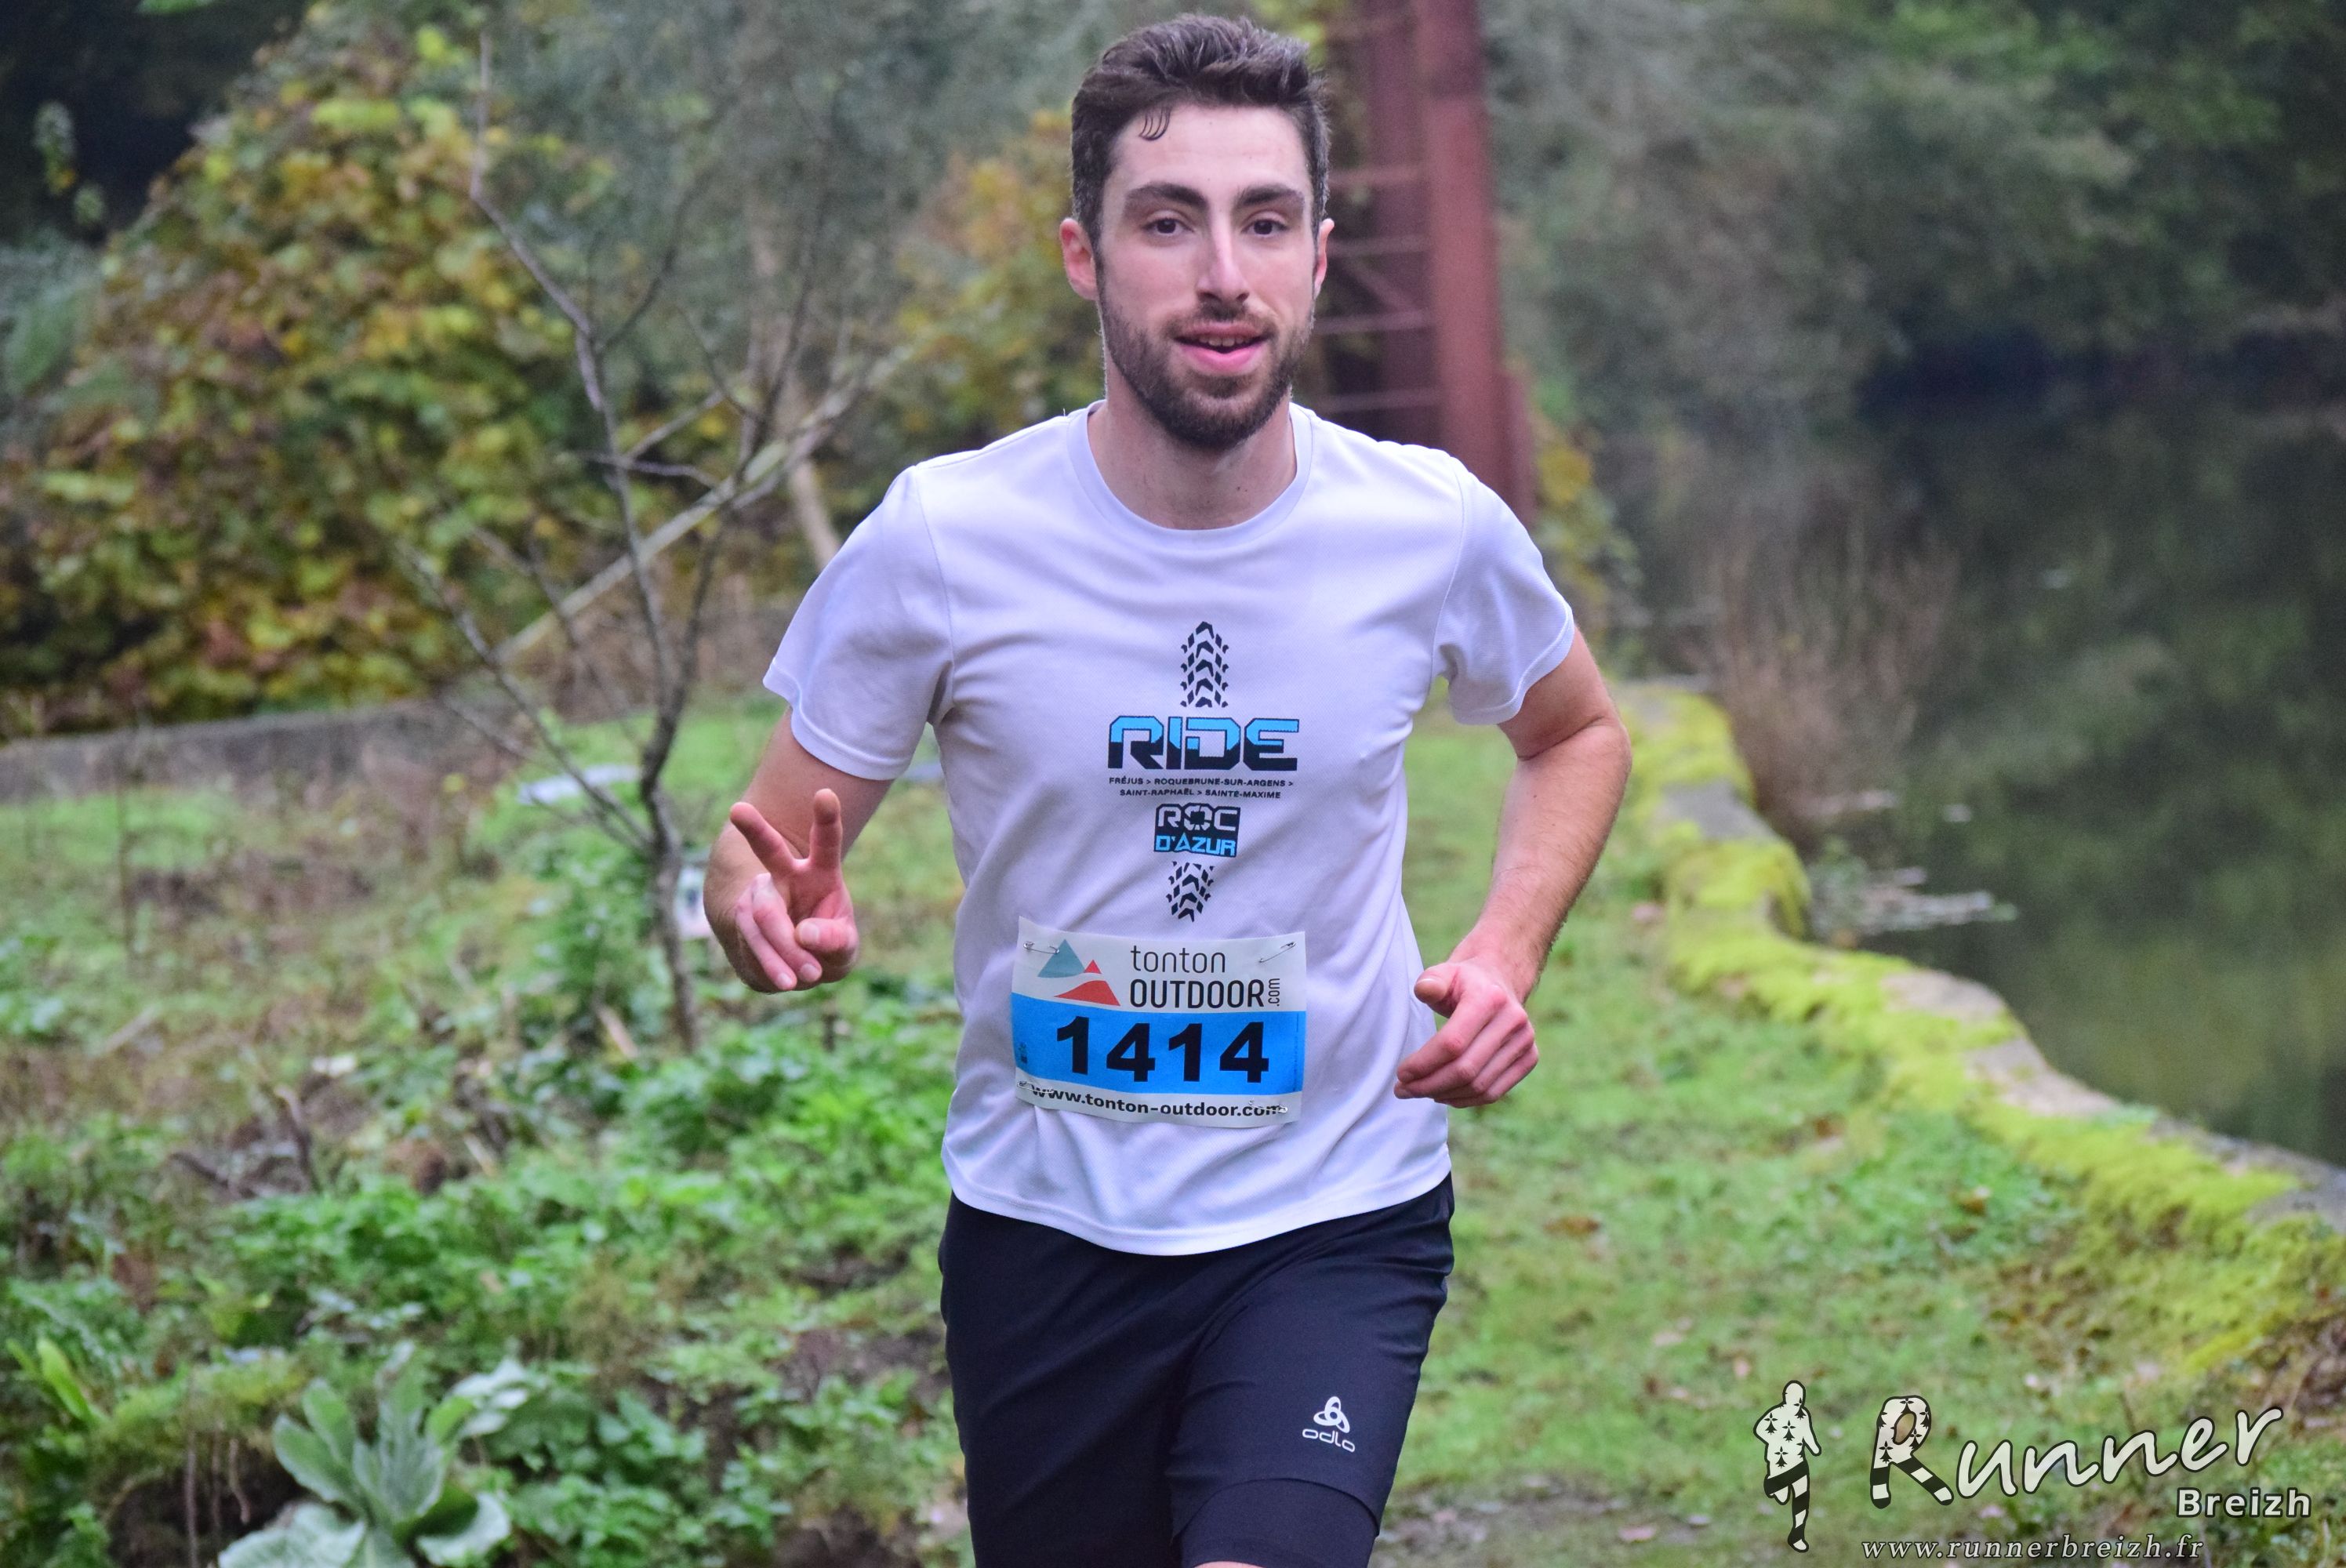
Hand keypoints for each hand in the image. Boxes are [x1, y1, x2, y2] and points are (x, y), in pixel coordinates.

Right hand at [726, 792, 858, 992]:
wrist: (793, 967)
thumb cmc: (828, 947)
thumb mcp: (844, 948)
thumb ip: (835, 941)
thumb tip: (804, 934)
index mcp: (820, 874)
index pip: (826, 843)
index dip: (827, 819)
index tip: (826, 793)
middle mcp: (785, 877)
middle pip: (770, 850)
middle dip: (754, 827)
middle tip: (737, 808)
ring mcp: (759, 898)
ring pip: (761, 910)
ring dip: (782, 946)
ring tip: (805, 977)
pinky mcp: (744, 925)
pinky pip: (751, 940)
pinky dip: (771, 964)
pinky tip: (786, 980)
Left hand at [1394, 959, 1537, 1106]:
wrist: (1500, 981)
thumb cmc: (1464, 982)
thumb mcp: (1444, 973)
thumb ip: (1431, 981)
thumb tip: (1425, 990)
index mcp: (1490, 998)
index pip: (1452, 1043)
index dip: (1424, 1063)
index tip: (1401, 1073)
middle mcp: (1513, 1021)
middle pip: (1465, 1069)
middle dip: (1429, 1084)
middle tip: (1403, 1089)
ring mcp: (1525, 1042)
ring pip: (1479, 1085)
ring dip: (1444, 1095)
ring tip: (1419, 1091)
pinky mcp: (1529, 1059)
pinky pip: (1493, 1092)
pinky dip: (1465, 1100)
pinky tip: (1442, 1095)